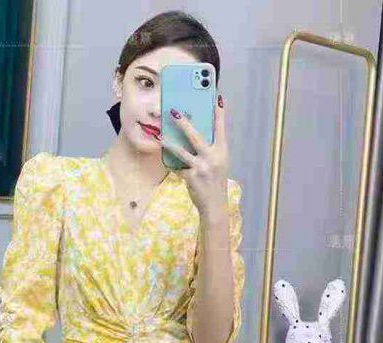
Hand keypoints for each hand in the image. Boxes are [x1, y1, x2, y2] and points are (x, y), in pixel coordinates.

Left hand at [159, 94, 228, 217]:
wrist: (214, 204)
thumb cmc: (215, 182)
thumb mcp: (218, 163)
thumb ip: (211, 149)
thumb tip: (195, 134)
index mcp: (222, 152)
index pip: (221, 129)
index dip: (219, 113)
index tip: (217, 98)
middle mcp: (213, 158)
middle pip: (196, 137)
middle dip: (184, 123)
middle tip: (174, 112)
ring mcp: (202, 168)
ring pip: (182, 152)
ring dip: (169, 143)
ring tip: (160, 136)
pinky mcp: (191, 177)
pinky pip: (178, 167)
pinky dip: (172, 164)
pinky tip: (166, 160)